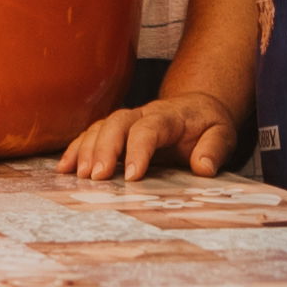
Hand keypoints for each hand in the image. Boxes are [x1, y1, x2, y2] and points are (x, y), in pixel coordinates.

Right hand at [61, 90, 245, 180]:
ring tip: (79, 176)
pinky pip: (91, 134)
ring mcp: (127, 120)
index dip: (138, 150)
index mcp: (169, 116)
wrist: (198, 108)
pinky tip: (64, 169)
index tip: (133, 176)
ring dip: (86, 150)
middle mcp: (143, 114)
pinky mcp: (115, 131)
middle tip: (97, 177)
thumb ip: (215, 149)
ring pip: (100, 127)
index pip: (149, 128)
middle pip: (117, 123)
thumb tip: (203, 167)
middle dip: (104, 149)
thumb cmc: (208, 125)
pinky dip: (76, 150)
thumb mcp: (223, 134)